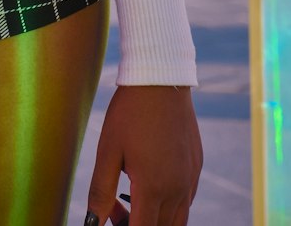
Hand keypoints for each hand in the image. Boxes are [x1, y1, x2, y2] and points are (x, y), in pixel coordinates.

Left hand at [86, 85, 201, 225]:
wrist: (161, 79)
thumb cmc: (130, 113)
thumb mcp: (108, 150)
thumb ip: (101, 191)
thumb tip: (93, 221)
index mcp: (153, 188)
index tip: (111, 221)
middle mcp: (178, 189)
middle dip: (136, 225)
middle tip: (113, 210)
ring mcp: (191, 179)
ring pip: (177, 220)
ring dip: (154, 218)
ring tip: (129, 196)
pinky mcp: (196, 167)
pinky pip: (186, 200)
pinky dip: (169, 204)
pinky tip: (149, 182)